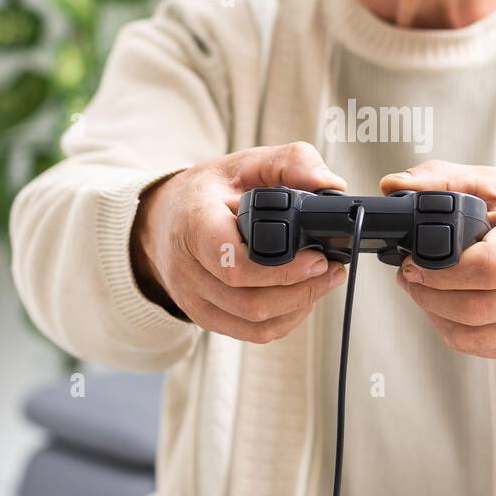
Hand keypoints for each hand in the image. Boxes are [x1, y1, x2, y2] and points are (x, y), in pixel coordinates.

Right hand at [132, 142, 349, 342]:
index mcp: (195, 224)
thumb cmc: (207, 192)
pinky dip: (284, 320)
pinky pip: (249, 333)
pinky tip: (301, 299)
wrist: (163, 218)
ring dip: (298, 307)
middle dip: (302, 290)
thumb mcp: (244, 162)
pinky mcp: (203, 316)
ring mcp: (193, 298)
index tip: (318, 257)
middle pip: (250, 302)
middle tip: (331, 270)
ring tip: (323, 282)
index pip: (235, 263)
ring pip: (253, 323)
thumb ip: (290, 162)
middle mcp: (188, 269)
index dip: (283, 269)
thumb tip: (331, 185)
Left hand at [379, 160, 495, 357]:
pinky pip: (483, 348)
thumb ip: (442, 179)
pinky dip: (452, 331)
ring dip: (435, 315)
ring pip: (476, 336)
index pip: (492, 266)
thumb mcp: (494, 185)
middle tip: (409, 275)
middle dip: (430, 295)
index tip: (414, 262)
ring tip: (421, 290)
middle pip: (479, 308)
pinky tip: (443, 308)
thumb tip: (393, 185)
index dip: (444, 271)